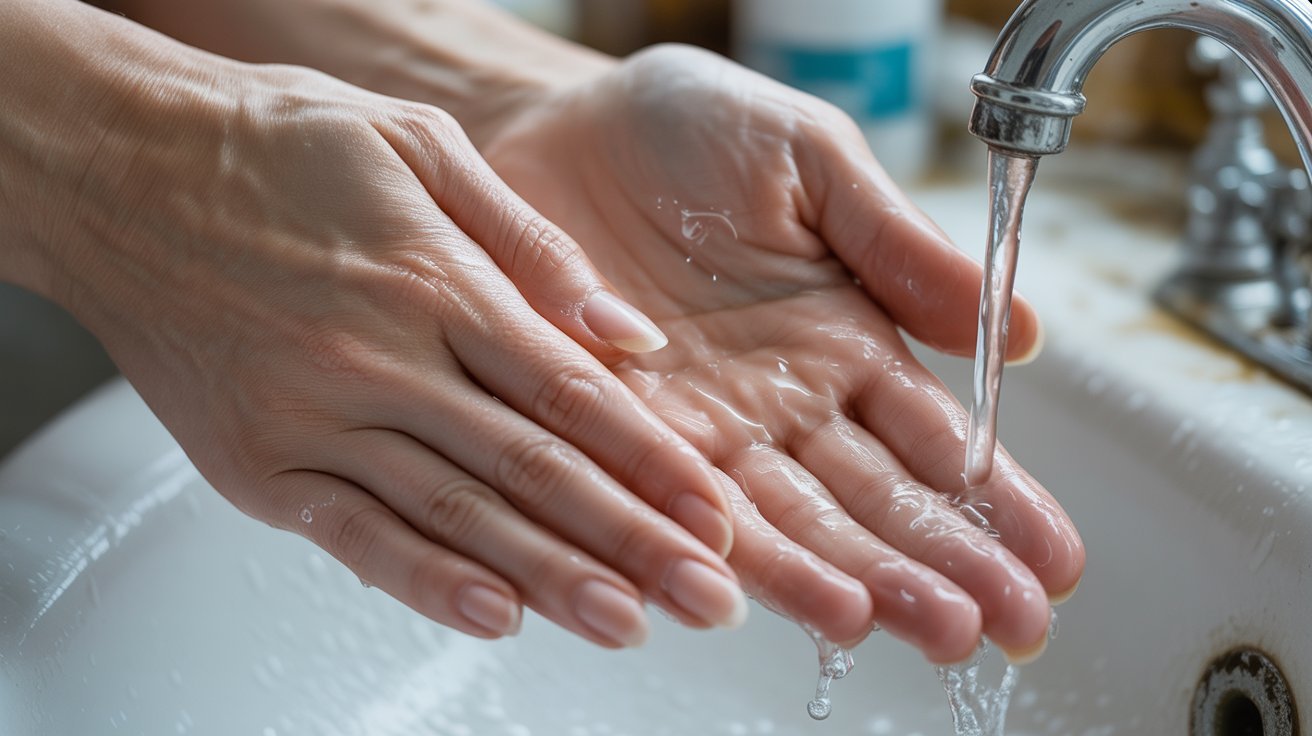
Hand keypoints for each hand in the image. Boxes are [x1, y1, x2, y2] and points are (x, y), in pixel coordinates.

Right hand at [10, 6, 748, 649]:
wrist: (120, 167)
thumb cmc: (275, 147)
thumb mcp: (420, 148)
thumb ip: (532, 245)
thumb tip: (626, 334)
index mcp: (435, 282)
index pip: (573, 394)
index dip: (655, 461)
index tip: (715, 512)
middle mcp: (382, 360)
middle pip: (534, 471)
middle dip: (634, 541)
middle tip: (707, 595)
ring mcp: (317, 422)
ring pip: (459, 516)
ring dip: (554, 579)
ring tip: (629, 623)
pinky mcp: (260, 466)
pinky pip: (355, 537)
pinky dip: (427, 583)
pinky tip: (496, 615)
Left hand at [481, 45, 1084, 662]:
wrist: (553, 127)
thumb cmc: (685, 131)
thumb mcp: (814, 160)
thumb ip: (900, 244)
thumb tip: (1016, 333)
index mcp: (844, 342)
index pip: (934, 440)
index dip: (997, 501)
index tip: (1055, 561)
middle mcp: (781, 405)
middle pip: (872, 502)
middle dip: (944, 566)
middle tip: (1007, 626)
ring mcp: (702, 430)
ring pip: (786, 525)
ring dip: (848, 579)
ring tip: (912, 626)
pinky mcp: (618, 434)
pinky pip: (671, 505)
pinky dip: (719, 555)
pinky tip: (768, 599)